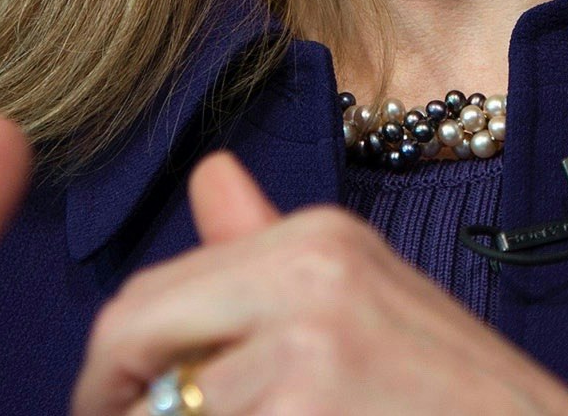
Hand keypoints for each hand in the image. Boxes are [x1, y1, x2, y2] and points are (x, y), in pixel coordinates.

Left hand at [72, 151, 567, 415]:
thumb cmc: (454, 401)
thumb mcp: (366, 302)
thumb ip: (269, 248)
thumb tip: (210, 175)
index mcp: (317, 237)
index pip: (148, 295)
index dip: (112, 368)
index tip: (119, 408)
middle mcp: (309, 271)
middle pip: (131, 337)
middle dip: (116, 402)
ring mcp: (309, 346)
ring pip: (168, 407)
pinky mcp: (310, 409)